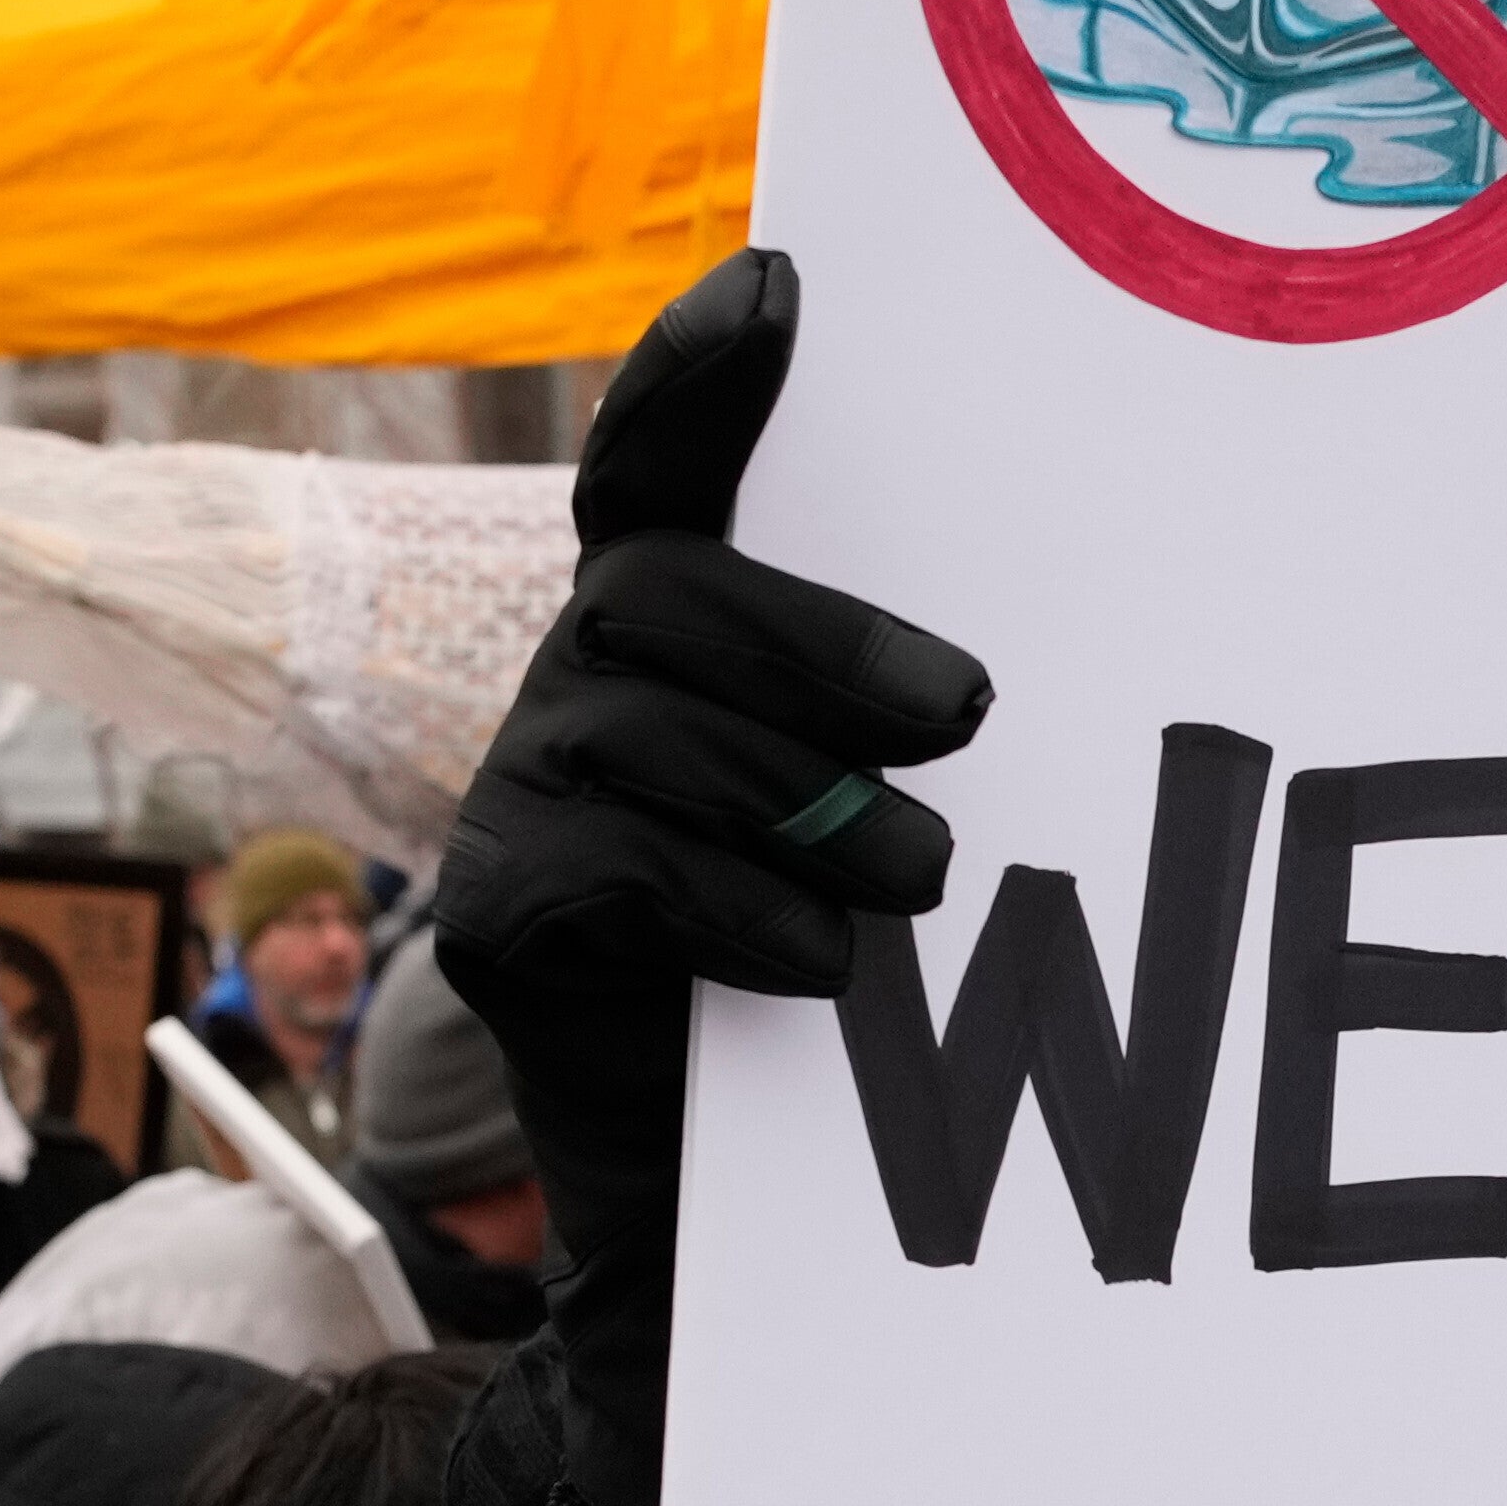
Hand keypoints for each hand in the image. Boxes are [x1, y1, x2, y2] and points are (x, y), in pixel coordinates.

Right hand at [424, 253, 991, 1437]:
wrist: (722, 1221)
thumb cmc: (842, 988)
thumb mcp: (886, 822)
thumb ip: (911, 721)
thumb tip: (1017, 675)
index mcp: (674, 630)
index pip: (658, 458)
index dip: (695, 371)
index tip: (780, 285)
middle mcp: (576, 683)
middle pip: (658, 587)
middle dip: (813, 640)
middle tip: (968, 718)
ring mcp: (514, 792)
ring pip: (639, 726)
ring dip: (800, 799)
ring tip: (921, 883)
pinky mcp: (489, 914)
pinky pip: (603, 867)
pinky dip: (729, 909)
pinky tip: (816, 967)